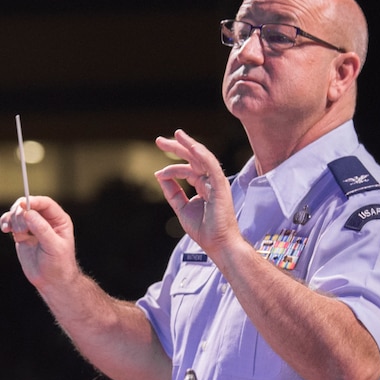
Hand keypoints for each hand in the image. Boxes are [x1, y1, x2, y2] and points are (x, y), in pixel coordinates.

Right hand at [0, 196, 78, 288]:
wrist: (52, 282)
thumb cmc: (59, 265)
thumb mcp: (53, 247)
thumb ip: (42, 229)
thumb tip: (28, 213)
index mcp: (59, 220)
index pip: (45, 203)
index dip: (33, 201)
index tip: (22, 205)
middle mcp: (45, 220)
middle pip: (29, 205)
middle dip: (21, 213)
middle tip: (21, 229)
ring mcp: (32, 226)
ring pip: (17, 213)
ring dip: (13, 219)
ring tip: (19, 234)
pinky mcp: (21, 234)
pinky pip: (10, 222)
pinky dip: (6, 223)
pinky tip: (5, 229)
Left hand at [153, 130, 242, 254]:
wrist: (217, 244)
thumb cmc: (204, 230)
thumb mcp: (181, 208)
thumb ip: (172, 191)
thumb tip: (159, 175)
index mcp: (203, 185)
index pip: (186, 170)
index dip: (172, 169)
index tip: (158, 174)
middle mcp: (210, 181)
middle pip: (193, 158)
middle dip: (177, 147)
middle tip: (159, 140)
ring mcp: (216, 182)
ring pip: (202, 157)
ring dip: (189, 145)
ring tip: (176, 135)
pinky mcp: (220, 185)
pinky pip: (211, 166)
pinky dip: (202, 155)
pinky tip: (191, 147)